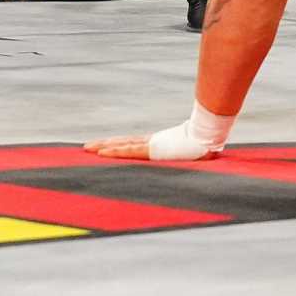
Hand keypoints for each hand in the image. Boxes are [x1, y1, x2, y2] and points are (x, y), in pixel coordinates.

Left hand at [83, 120, 223, 160]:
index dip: (118, 145)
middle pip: (123, 143)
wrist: (207, 136)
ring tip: (88, 148)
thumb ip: (189, 155)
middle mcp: (152, 143)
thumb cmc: (205, 146)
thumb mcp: (193, 153)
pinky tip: (101, 153)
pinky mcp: (151, 149)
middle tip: (87, 147)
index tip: (105, 147)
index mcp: (159, 144)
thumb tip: (199, 158)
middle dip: (105, 145)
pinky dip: (114, 152)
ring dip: (104, 147)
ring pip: (122, 146)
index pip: (133, 145)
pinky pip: (128, 152)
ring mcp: (150, 145)